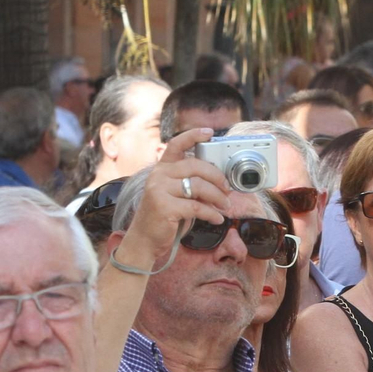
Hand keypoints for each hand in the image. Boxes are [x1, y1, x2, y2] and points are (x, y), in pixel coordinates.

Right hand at [111, 127, 231, 270]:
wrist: (145, 239)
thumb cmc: (164, 216)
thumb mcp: (176, 194)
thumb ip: (191, 183)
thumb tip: (220, 182)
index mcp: (162, 168)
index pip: (176, 144)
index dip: (193, 135)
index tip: (209, 132)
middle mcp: (159, 175)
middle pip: (195, 166)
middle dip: (217, 177)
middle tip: (228, 190)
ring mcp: (159, 190)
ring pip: (198, 186)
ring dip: (218, 197)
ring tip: (225, 206)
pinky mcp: (164, 207)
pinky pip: (197, 207)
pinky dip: (212, 214)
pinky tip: (217, 219)